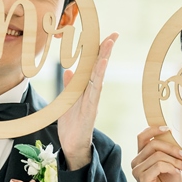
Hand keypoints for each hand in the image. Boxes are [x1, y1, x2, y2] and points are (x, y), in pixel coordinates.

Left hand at [57, 32, 117, 170]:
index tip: (105, 37)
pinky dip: (99, 76)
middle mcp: (92, 92)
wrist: (72, 146)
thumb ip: (69, 86)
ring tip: (109, 44)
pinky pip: (95, 89)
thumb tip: (69, 70)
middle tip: (114, 35)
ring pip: (99, 75)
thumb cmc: (71, 125)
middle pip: (99, 68)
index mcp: (85, 89)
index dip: (98, 51)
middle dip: (106, 51)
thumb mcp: (67, 102)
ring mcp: (93, 100)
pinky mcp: (91, 108)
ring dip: (104, 59)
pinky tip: (102, 64)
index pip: (92, 67)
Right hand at [130, 126, 181, 181]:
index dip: (154, 130)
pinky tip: (177, 173)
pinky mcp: (142, 178)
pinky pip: (159, 165)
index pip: (142, 136)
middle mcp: (136, 162)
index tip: (168, 129)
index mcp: (141, 157)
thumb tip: (171, 135)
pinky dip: (171, 168)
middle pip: (153, 144)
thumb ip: (168, 152)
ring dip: (175, 160)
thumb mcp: (170, 165)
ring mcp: (137, 170)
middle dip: (172, 148)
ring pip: (158, 155)